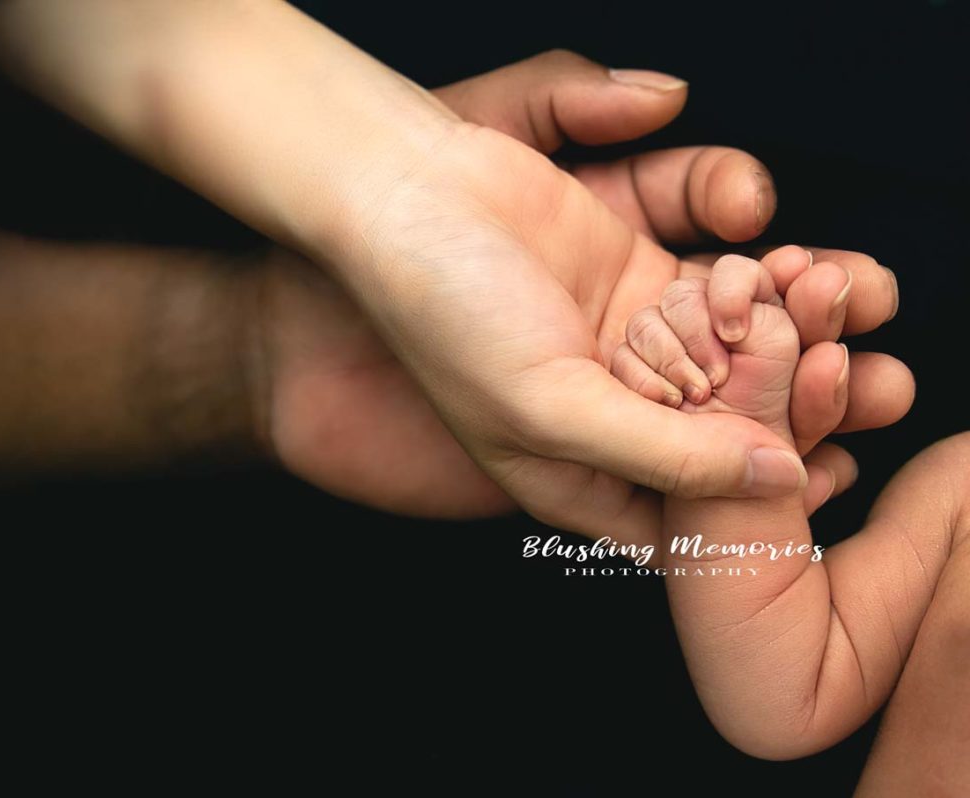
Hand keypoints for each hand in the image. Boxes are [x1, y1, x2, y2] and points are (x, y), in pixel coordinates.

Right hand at [258, 51, 910, 534]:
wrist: (406, 200)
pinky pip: (715, 302)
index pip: (683, 524)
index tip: (822, 480)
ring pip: (728, 370)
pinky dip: (753, 291)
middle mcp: (603, 423)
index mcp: (571, 477)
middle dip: (788, 415)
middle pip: (718, 444)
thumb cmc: (448, 318)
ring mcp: (622, 353)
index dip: (754, 513)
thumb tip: (776, 480)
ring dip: (784, 347)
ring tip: (838, 318)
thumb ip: (665, 453)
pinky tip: (785, 273)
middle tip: (856, 384)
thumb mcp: (551, 406)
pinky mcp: (634, 286)